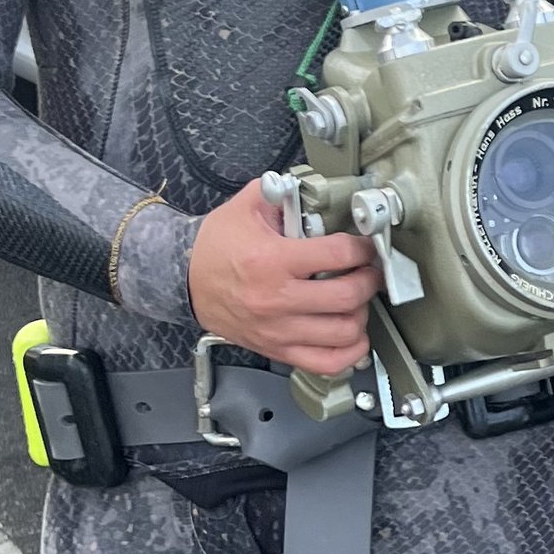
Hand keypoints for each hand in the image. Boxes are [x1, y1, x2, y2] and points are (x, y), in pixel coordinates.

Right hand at [187, 179, 381, 372]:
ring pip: (343, 332)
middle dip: (369, 280)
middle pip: (348, 297)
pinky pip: (326, 363)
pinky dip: (349, 352)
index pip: (338, 254)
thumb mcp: (246, 207)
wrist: (184, 281)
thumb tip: (314, 190)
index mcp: (272, 260)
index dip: (363, 248)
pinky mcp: (276, 349)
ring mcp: (278, 330)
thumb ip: (281, 192)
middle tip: (369, 270)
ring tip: (357, 299)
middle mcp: (276, 299)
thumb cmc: (216, 246)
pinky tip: (353, 334)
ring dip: (361, 314)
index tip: (366, 245)